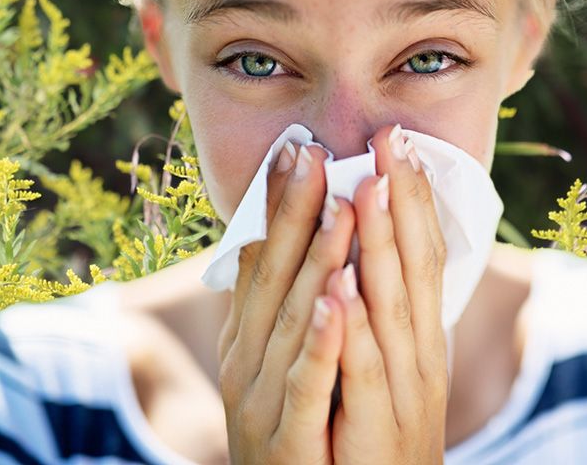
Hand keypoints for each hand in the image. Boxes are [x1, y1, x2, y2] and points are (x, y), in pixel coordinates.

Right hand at [217, 142, 356, 463]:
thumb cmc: (293, 438)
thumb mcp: (277, 367)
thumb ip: (281, 314)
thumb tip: (284, 246)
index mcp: (245, 342)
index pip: (259, 262)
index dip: (276, 207)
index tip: (295, 151)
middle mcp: (244, 363)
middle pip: (271, 278)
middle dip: (293, 213)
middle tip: (313, 154)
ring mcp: (260, 400)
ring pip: (292, 321)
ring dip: (316, 261)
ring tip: (341, 206)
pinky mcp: (286, 439)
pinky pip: (307, 383)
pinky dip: (322, 340)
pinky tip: (338, 301)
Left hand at [324, 124, 449, 463]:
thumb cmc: (368, 431)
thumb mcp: (376, 363)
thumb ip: (372, 311)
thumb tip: (353, 252)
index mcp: (414, 338)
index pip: (417, 257)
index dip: (411, 200)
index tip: (398, 142)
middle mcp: (415, 357)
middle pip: (412, 269)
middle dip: (401, 202)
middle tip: (391, 138)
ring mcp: (397, 392)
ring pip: (390, 310)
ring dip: (380, 248)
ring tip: (364, 189)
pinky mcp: (370, 428)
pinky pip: (358, 374)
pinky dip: (351, 331)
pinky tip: (340, 291)